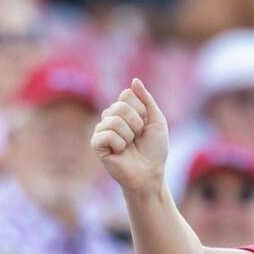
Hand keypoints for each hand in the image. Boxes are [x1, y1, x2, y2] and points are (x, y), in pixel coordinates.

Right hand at [92, 79, 170, 195]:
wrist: (151, 173)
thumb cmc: (154, 149)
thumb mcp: (156, 120)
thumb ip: (146, 99)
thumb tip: (134, 80)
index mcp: (122, 111)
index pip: (126, 95)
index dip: (141, 110)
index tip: (145, 125)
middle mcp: (110, 118)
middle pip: (120, 106)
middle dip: (136, 123)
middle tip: (138, 137)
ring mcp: (101, 131)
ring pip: (114, 120)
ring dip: (129, 135)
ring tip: (130, 146)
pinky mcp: (96, 145)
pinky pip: (106, 134)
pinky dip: (119, 143)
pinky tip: (120, 152)